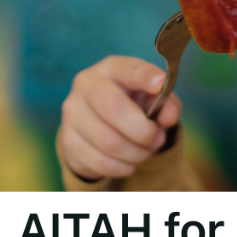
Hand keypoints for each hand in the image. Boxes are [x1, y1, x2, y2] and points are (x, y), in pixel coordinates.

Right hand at [56, 56, 181, 181]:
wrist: (97, 126)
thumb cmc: (130, 106)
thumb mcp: (152, 99)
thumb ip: (167, 103)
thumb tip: (169, 116)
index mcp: (111, 69)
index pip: (128, 69)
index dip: (145, 76)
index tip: (159, 84)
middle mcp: (86, 85)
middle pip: (113, 107)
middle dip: (143, 131)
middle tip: (158, 139)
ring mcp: (72, 113)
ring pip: (109, 141)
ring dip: (136, 153)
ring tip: (145, 151)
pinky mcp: (67, 140)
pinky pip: (101, 162)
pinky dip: (123, 167)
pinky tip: (129, 161)